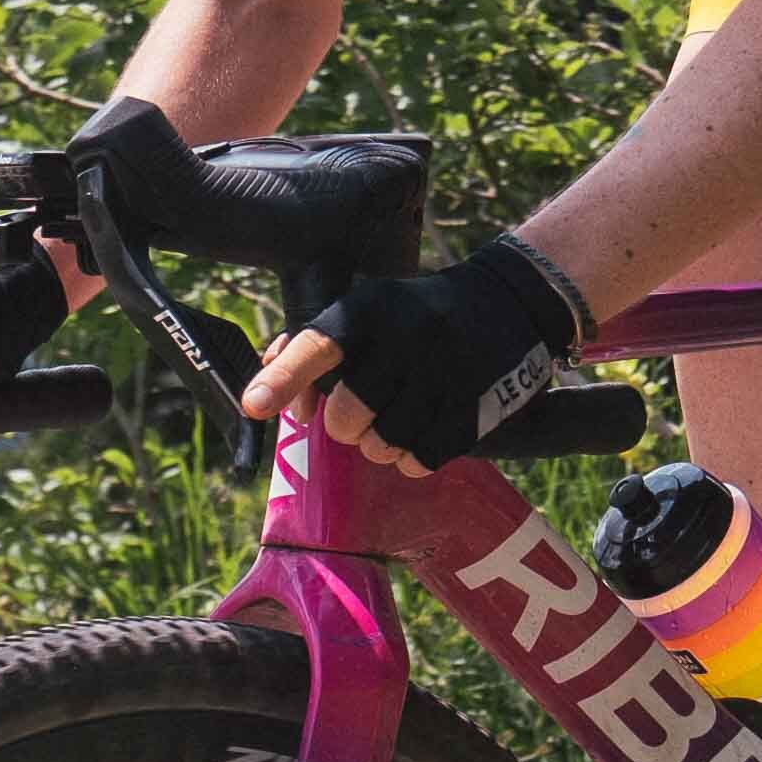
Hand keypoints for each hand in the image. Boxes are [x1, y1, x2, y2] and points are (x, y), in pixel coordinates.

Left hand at [239, 230, 590, 467]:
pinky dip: (411, 459)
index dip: (283, 378)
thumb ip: (308, 348)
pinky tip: (421, 431)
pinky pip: (422, 459)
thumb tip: (266, 395)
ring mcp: (445, 372)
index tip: (254, 407)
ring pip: (383, 446)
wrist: (507, 302)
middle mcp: (407, 337)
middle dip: (346, 425)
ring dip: (379, 445)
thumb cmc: (411, 314)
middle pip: (346, 419)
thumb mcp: (364, 309)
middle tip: (359, 411)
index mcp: (368, 309)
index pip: (317, 346)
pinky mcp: (475, 405)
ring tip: (393, 419)